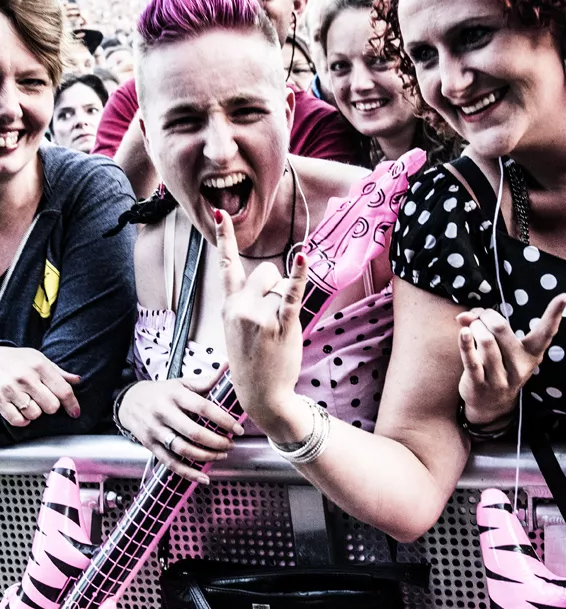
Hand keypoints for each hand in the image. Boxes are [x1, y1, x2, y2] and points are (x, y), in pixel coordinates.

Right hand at [0, 347, 80, 427]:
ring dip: (35, 412)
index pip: (63, 390)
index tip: (75, 412)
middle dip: (51, 406)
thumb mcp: (37, 358)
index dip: (72, 404)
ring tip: (29, 403)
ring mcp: (11, 389)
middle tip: (44, 400)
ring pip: (35, 414)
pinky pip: (17, 420)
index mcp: (39, 366)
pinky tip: (21, 411)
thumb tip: (77, 380)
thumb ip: (57, 371)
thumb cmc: (16, 359)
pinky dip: (22, 420)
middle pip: (51, 406)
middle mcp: (26, 378)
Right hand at [117, 374, 243, 482]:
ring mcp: (156, 431)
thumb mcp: (181, 383)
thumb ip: (205, 381)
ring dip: (206, 456)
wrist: (129, 401)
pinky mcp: (150, 446)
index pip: (203, 407)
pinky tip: (204, 478)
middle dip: (217, 442)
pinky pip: (171, 463)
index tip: (238, 428)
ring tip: (222, 455)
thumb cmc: (163, 392)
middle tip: (231, 444)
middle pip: (194, 432)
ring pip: (183, 449)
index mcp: (175, 395)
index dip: (223, 419)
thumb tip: (228, 368)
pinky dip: (188, 473)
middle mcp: (164, 413)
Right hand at [215, 208, 308, 433]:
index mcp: (228, 307)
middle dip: (274, 288)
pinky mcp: (280, 325)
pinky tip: (303, 258)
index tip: (220, 214)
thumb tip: (272, 279)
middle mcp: (239, 308)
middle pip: (265, 273)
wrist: (260, 394)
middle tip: (273, 318)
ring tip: (278, 332)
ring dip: (285, 304)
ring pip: (280, 288)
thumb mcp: (237, 329)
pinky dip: (299, 276)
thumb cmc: (253, 361)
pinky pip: (291, 294)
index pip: (226, 266)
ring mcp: (259, 316)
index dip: (224, 238)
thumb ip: (245, 303)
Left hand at [456, 294, 565, 426]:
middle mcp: (519, 367)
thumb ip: (488, 325)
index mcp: (531, 354)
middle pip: (500, 328)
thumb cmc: (499, 365)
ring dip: (474, 327)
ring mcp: (500, 378)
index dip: (555, 314)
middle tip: (480, 316)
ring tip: (471, 326)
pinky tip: (462, 332)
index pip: (545, 333)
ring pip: (486, 342)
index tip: (565, 296)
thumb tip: (466, 315)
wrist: (491, 405)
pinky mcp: (480, 385)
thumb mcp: (504, 347)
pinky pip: (471, 360)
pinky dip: (465, 343)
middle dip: (486, 316)